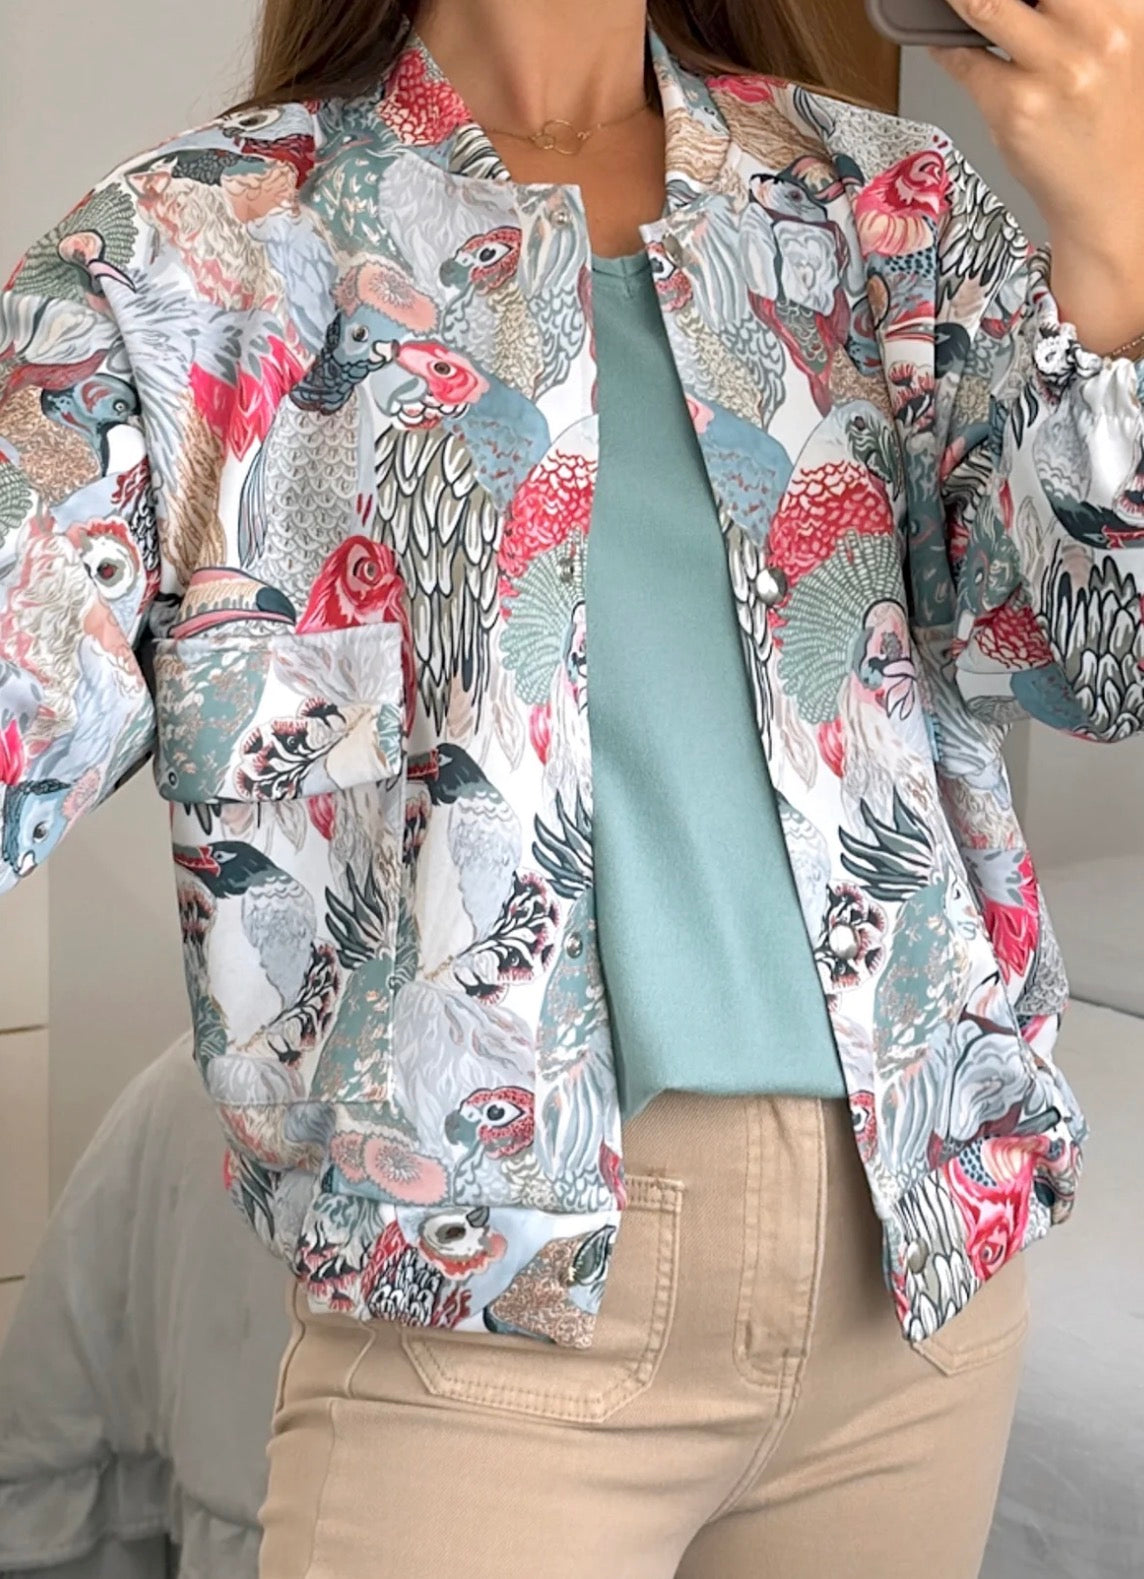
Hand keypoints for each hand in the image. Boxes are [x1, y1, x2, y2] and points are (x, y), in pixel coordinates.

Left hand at [929, 0, 1143, 351]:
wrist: (1111, 196)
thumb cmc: (1104, 122)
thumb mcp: (1108, 46)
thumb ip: (1074, 11)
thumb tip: (1017, 0)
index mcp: (1124, 8)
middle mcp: (1096, 31)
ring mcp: (1055, 70)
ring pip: (984, 4)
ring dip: (957, 0)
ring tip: (947, 1)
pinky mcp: (1015, 106)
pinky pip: (962, 61)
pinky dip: (944, 47)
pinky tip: (942, 43)